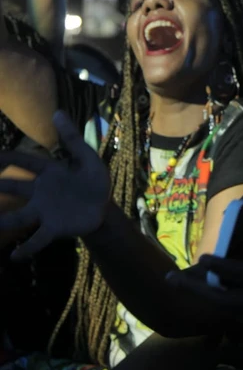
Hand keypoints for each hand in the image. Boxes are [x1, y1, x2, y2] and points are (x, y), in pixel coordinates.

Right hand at [0, 111, 110, 258]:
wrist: (105, 208)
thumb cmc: (94, 181)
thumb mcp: (87, 158)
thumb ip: (72, 138)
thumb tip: (57, 111)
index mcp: (49, 172)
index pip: (23, 161)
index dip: (6, 158)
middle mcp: (41, 191)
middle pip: (14, 187)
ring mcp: (45, 211)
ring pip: (20, 216)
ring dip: (4, 221)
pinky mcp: (54, 227)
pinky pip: (38, 238)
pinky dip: (27, 247)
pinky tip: (14, 257)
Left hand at [166, 193, 242, 325]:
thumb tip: (236, 201)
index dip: (220, 267)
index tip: (203, 257)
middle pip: (226, 301)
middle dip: (196, 291)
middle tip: (172, 278)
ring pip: (224, 310)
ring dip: (200, 296)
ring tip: (176, 282)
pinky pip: (229, 312)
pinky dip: (212, 300)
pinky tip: (194, 287)